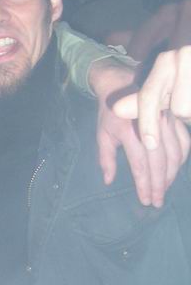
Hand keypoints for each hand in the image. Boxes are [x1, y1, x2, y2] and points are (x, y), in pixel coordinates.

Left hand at [90, 60, 188, 206]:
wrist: (119, 82)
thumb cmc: (109, 113)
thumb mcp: (102, 134)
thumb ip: (105, 159)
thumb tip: (109, 181)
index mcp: (129, 131)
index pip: (140, 164)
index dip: (144, 185)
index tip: (146, 200)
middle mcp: (150, 126)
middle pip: (159, 162)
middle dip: (159, 185)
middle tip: (158, 202)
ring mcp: (165, 120)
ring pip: (175, 153)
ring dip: (172, 175)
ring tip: (165, 189)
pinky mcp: (174, 118)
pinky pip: (184, 142)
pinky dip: (182, 158)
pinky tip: (176, 170)